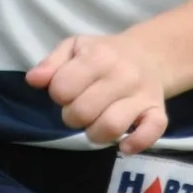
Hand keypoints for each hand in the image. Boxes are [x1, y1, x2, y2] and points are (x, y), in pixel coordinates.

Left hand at [25, 33, 169, 151]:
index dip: (58, 94)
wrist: (148, 54)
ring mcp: (143, 95)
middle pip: (83, 112)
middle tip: (79, 109)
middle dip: (73, 117)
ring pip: (111, 127)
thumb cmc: (104, 53)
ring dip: (95, 133)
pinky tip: (123, 144)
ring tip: (95, 123)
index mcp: (99, 56)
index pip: (62, 89)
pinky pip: (151, 133)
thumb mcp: (74, 47)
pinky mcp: (159, 112)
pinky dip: (135, 143)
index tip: (67, 91)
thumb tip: (33, 80)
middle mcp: (123, 75)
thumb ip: (51, 63)